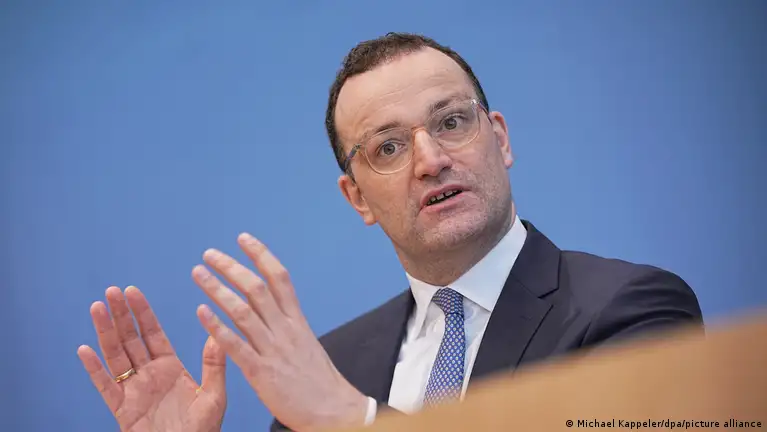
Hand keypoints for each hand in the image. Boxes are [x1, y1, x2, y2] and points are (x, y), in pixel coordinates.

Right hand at [77, 286, 226, 431]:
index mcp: (171, 368)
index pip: (153, 334)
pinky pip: (105, 387)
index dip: (142, 313)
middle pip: (130, 339)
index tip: (132, 290)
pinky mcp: (121, 410)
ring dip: (105, 332)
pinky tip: (85, 349)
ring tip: (96, 308)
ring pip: (115, 356)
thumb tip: (218, 333)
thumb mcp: (214, 395)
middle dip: (120, 315)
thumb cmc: (203, 431)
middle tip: (111, 291)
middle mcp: (149, 375)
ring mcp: (133, 391)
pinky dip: (94, 369)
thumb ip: (214, 365)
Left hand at [191, 233, 367, 431]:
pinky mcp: (262, 372)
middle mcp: (286, 329)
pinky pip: (236, 346)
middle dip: (231, 267)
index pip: (279, 278)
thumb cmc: (318, 380)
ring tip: (198, 274)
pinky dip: (217, 327)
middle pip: (257, 288)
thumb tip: (272, 306)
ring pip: (243, 311)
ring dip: (218, 289)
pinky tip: (201, 312)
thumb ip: (288, 324)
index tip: (243, 238)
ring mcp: (273, 349)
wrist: (333, 410)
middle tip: (209, 254)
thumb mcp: (307, 342)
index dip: (260, 255)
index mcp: (297, 321)